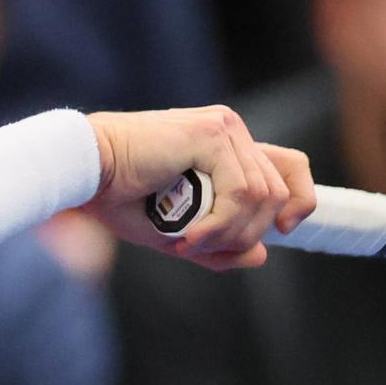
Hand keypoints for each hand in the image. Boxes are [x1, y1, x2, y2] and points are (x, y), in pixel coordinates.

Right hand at [84, 106, 315, 270]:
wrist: (85, 170)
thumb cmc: (120, 197)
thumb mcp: (178, 232)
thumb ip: (219, 244)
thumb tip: (261, 255)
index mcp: (227, 146)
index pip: (288, 167)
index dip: (300, 200)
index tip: (284, 230)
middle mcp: (231, 131)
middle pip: (278, 192)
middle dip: (245, 233)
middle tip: (199, 247)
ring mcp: (224, 129)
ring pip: (262, 196)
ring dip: (228, 232)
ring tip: (188, 242)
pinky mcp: (211, 134)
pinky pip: (240, 192)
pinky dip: (218, 224)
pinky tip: (188, 236)